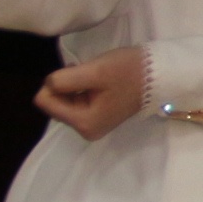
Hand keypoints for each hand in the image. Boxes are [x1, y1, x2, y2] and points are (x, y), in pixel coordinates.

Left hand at [36, 46, 150, 139]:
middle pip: (53, 103)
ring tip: (95, 77)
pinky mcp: (96, 117)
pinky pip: (75, 101)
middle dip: (65, 85)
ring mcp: (91, 124)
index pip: (44, 101)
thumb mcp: (95, 71)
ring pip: (63, 101)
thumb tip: (46, 85)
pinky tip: (97, 81)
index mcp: (84, 123)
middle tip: (88, 74)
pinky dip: (81, 88)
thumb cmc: (128, 72)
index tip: (76, 73)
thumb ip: (65, 80)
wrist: (158, 74)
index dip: (55, 82)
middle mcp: (85, 130)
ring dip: (74, 85)